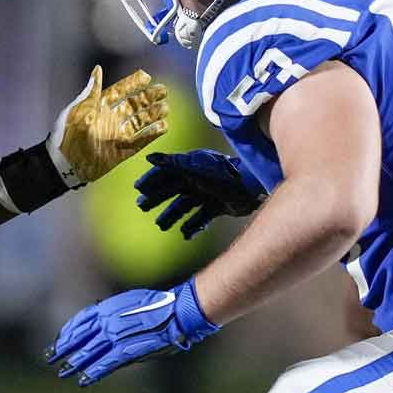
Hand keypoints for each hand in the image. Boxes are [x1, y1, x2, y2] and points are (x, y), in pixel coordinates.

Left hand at [44, 279, 218, 385]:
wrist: (175, 312)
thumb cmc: (159, 306)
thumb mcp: (130, 302)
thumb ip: (114, 312)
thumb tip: (105, 322)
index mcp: (107, 307)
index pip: (80, 321)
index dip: (68, 333)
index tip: (59, 340)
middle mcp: (106, 321)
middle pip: (79, 337)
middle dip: (63, 349)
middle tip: (50, 358)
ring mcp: (114, 336)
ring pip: (88, 352)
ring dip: (74, 363)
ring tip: (63, 371)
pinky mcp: (125, 350)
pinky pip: (104, 364)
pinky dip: (93, 372)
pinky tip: (83, 380)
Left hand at [47, 67, 168, 186]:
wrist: (64, 165)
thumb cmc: (66, 135)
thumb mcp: (78, 110)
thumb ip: (92, 92)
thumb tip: (97, 69)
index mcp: (99, 107)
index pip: (120, 91)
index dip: (133, 83)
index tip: (146, 76)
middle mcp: (111, 120)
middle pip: (134, 105)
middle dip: (149, 97)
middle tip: (163, 90)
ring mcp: (117, 135)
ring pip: (140, 122)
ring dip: (153, 115)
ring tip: (165, 108)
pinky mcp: (121, 152)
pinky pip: (140, 142)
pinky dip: (151, 135)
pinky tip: (163, 127)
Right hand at [135, 150, 265, 237]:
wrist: (253, 189)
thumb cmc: (224, 176)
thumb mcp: (196, 169)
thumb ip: (172, 163)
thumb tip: (149, 157)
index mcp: (191, 168)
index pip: (166, 173)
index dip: (152, 180)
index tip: (139, 189)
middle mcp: (199, 180)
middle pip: (172, 189)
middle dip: (157, 198)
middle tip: (142, 207)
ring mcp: (209, 193)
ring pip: (185, 206)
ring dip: (172, 215)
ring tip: (161, 226)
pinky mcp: (219, 206)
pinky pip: (201, 217)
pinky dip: (193, 226)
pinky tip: (186, 235)